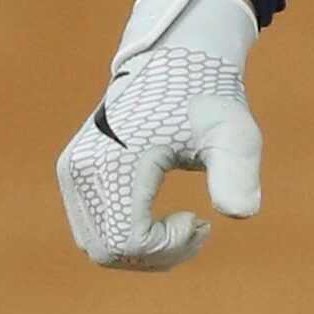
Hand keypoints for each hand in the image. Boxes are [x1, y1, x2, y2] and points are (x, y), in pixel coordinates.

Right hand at [57, 0, 262, 269]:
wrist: (178, 59)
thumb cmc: (210, 96)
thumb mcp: (234, 132)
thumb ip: (237, 170)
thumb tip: (243, 214)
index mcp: (113, 161)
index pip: (125, 243)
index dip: (167, 248)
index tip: (202, 223)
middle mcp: (78, 170)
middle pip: (107, 251)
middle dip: (157, 254)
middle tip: (198, 228)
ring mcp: (70, 172)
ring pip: (97, 245)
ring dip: (143, 249)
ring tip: (185, 223)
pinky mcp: (73, 174)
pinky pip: (94, 229)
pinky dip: (129, 236)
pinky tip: (164, 219)